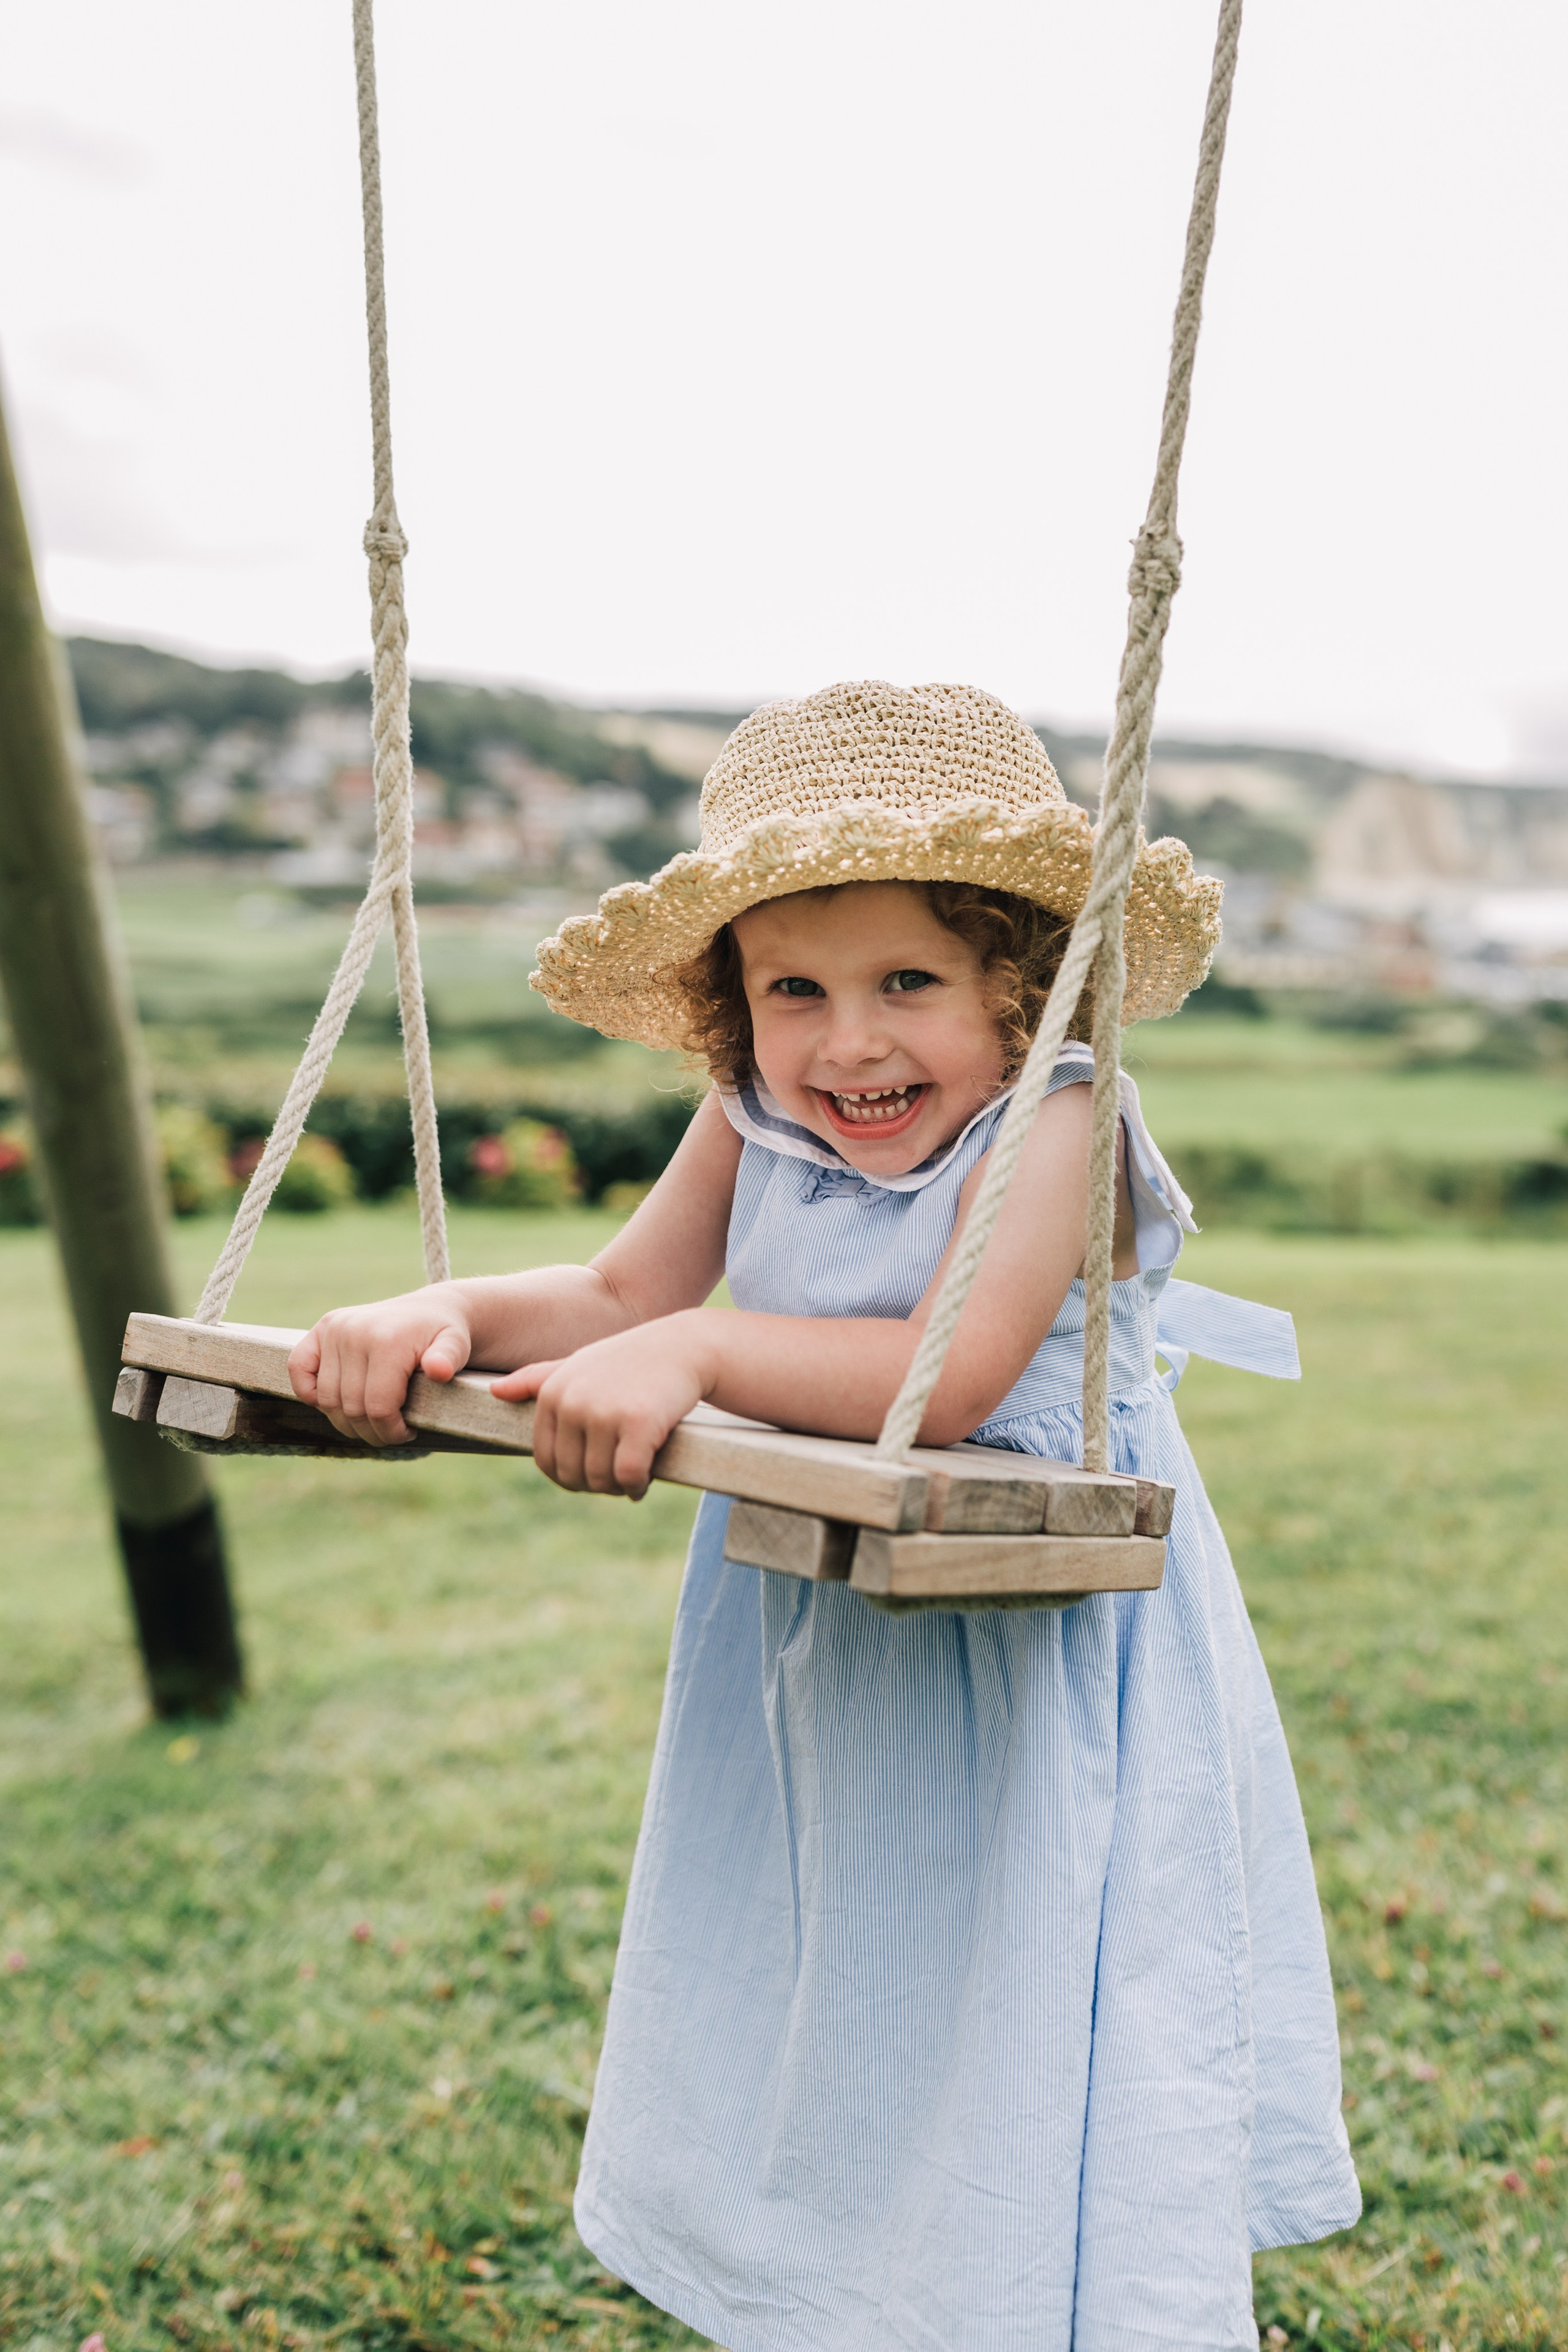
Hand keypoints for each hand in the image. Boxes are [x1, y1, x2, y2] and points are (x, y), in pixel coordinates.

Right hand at [288, 1285, 473, 1445]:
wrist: (431, 1310)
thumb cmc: (444, 1336)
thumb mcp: (456, 1346)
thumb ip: (448, 1359)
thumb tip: (439, 1370)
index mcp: (386, 1340)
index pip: (377, 1407)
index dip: (391, 1431)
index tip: (408, 1432)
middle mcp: (353, 1331)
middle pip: (350, 1408)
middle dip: (372, 1431)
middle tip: (391, 1432)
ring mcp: (334, 1328)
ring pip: (326, 1399)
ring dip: (346, 1420)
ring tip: (373, 1420)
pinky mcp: (321, 1328)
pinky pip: (298, 1369)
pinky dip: (309, 1393)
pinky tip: (336, 1403)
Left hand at [491, 1315, 712, 1497]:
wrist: (685, 1346)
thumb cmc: (631, 1360)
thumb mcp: (580, 1365)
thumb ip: (538, 1380)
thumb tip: (495, 1392)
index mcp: (553, 1392)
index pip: (546, 1461)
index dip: (570, 1478)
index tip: (595, 1474)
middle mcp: (572, 1402)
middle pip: (572, 1474)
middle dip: (595, 1486)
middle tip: (618, 1479)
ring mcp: (603, 1412)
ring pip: (600, 1479)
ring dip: (618, 1489)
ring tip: (634, 1478)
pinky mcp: (637, 1423)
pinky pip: (628, 1476)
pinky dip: (637, 1486)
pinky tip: (646, 1480)